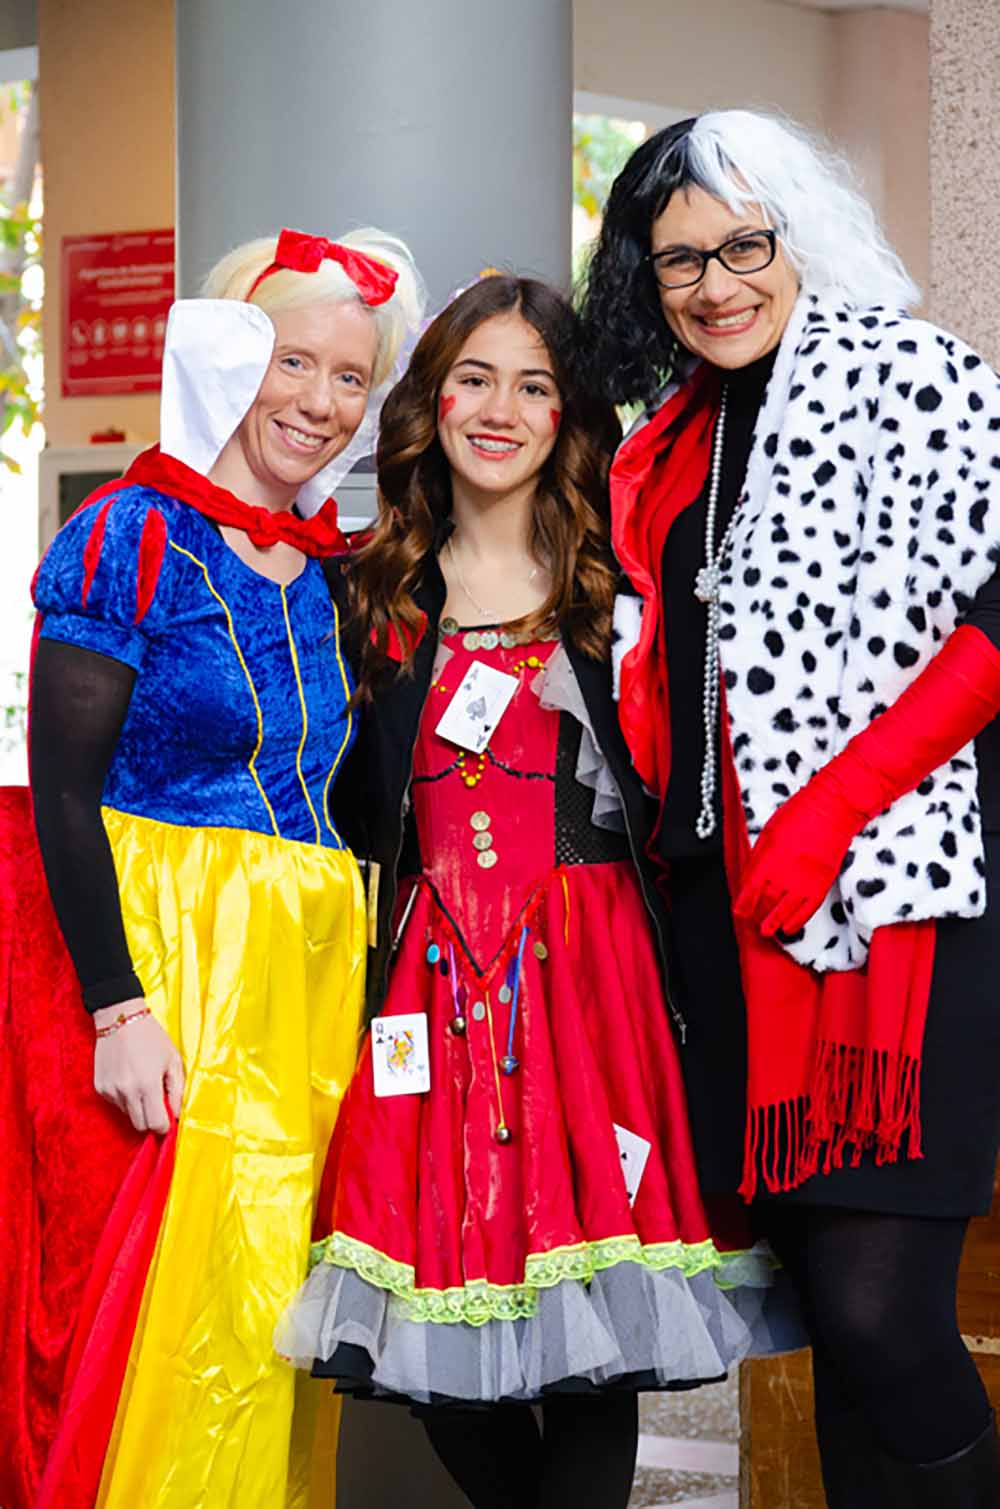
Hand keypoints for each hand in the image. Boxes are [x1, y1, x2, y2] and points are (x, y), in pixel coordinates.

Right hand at [93, 998, 184, 1133]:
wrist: (120, 1018)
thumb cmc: (152, 1038)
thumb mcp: (173, 1060)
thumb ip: (177, 1090)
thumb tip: (177, 1114)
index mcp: (147, 1085)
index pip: (156, 1124)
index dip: (165, 1125)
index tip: (168, 1117)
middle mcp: (126, 1091)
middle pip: (140, 1126)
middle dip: (151, 1119)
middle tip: (157, 1101)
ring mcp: (110, 1090)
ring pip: (127, 1114)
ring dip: (137, 1106)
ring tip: (142, 1082)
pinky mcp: (100, 1087)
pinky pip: (116, 1103)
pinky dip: (124, 1097)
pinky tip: (128, 1077)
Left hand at [732, 778, 859, 939]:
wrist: (832, 810)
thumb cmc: (798, 815)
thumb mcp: (768, 833)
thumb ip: (758, 859)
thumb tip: (749, 880)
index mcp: (769, 858)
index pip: (751, 890)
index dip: (744, 905)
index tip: (740, 912)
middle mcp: (786, 873)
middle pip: (767, 902)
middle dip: (758, 914)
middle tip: (752, 922)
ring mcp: (806, 880)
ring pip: (785, 911)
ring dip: (774, 923)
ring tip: (766, 931)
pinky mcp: (823, 884)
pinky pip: (808, 910)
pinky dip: (797, 921)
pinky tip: (789, 928)